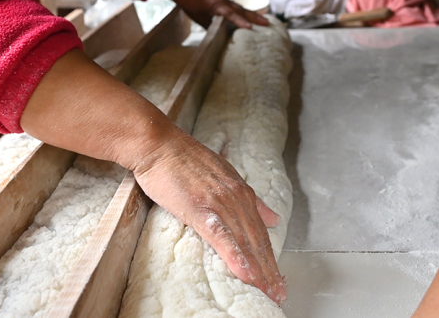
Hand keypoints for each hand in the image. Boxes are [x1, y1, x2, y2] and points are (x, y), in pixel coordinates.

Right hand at [21, 50, 284, 302]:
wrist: (158, 144)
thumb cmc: (184, 160)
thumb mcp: (225, 175)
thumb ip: (250, 198)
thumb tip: (273, 218)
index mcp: (241, 191)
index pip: (260, 230)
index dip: (270, 255)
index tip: (278, 277)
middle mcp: (236, 197)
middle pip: (257, 239)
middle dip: (270, 269)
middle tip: (279, 293)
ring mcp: (220, 203)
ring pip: (245, 241)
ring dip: (258, 269)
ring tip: (268, 290)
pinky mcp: (201, 209)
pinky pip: (222, 237)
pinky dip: (236, 256)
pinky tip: (246, 273)